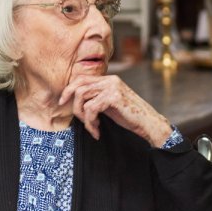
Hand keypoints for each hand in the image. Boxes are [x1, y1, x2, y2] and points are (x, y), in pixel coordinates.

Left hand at [58, 74, 173, 147]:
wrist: (149, 124)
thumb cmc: (130, 116)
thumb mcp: (110, 104)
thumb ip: (96, 99)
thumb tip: (76, 101)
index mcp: (109, 79)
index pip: (82, 78)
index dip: (69, 89)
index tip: (63, 101)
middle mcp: (110, 80)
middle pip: (79, 86)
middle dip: (73, 104)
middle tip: (76, 119)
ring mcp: (112, 87)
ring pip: (82, 97)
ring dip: (83, 117)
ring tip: (92, 127)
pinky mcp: (113, 97)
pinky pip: (90, 109)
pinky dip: (90, 123)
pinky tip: (97, 131)